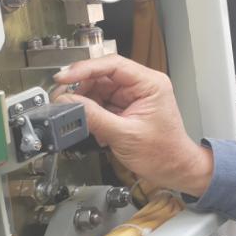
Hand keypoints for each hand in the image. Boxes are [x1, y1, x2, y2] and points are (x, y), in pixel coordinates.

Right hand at [52, 55, 213, 196]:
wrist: (173, 170)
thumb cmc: (162, 153)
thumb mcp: (124, 135)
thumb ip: (94, 117)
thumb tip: (68, 103)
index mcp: (150, 83)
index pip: (113, 65)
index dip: (85, 69)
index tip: (64, 78)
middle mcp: (142, 85)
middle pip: (102, 76)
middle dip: (81, 88)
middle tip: (61, 99)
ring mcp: (133, 96)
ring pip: (99, 89)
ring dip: (85, 103)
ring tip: (76, 116)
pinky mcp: (126, 108)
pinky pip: (102, 103)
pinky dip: (92, 113)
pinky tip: (91, 126)